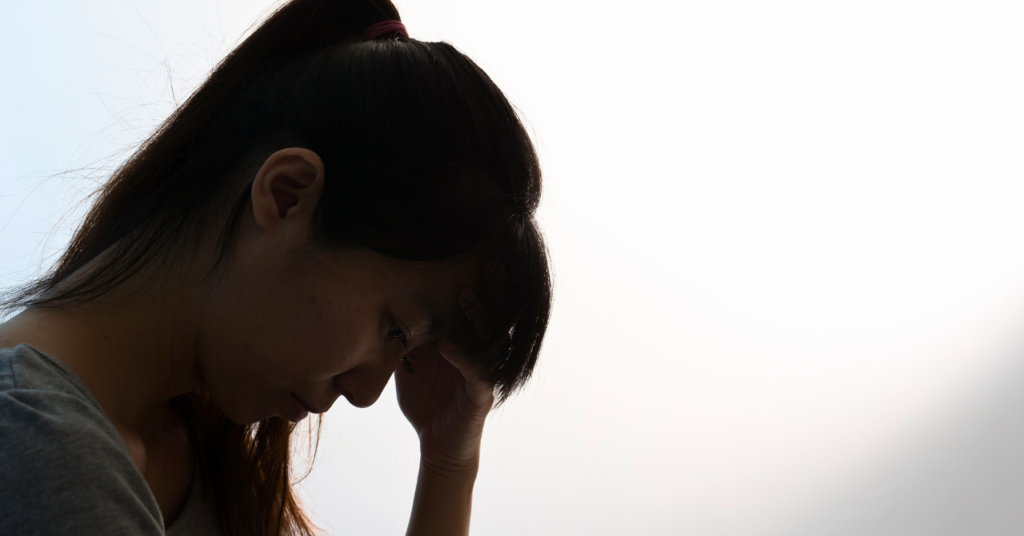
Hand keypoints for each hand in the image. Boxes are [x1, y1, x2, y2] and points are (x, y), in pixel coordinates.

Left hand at [394, 264, 501, 473]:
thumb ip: (406, 333)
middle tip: (485, 260)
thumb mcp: (410, 359)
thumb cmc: (426, 399)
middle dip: (489, 286)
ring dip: (478, 316)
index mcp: (466, 338)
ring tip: (465, 295)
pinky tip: (450, 344)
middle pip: (491, 312)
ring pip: (489, 339)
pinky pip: (479, 373)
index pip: (474, 303)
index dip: (475, 277)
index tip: (467, 250)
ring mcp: (484, 372)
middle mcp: (481, 351)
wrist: (437, 444)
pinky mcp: (482, 396)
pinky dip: (464, 357)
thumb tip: (379, 299)